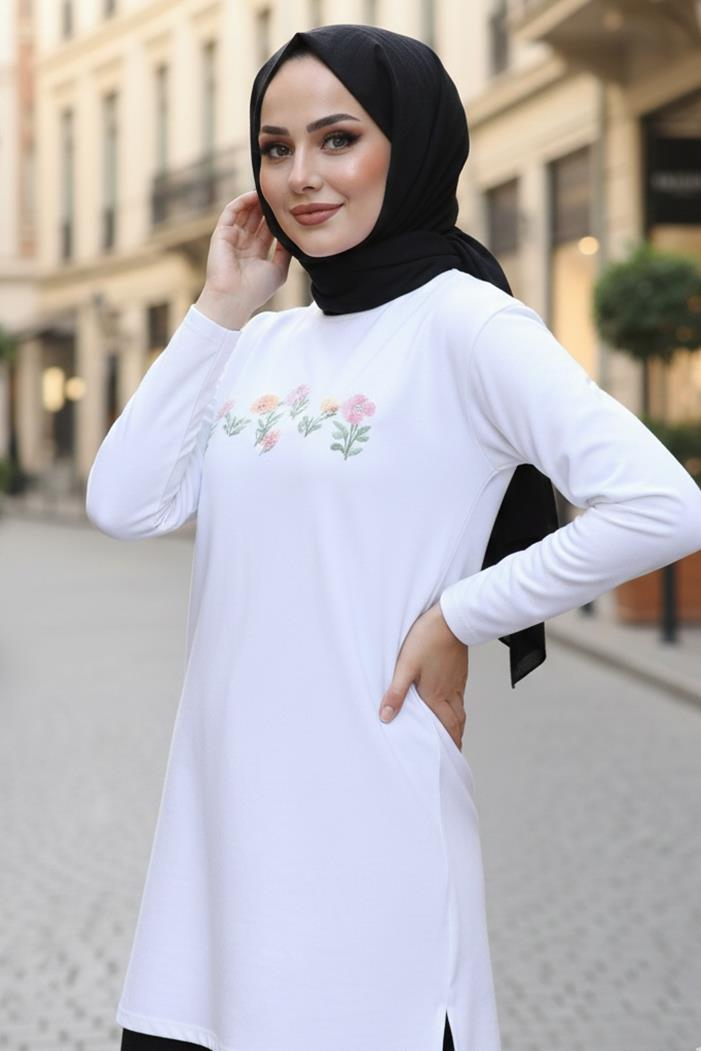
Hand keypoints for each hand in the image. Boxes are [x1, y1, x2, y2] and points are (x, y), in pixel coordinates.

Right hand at [199, 190, 291, 316]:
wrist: (233, 298)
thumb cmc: (256, 289)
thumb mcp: (278, 270)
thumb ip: (285, 252)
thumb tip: (293, 235)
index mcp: (256, 254)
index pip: (267, 231)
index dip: (277, 219)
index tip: (290, 208)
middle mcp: (244, 245)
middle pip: (256, 219)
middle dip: (267, 207)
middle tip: (281, 194)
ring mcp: (232, 238)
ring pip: (244, 213)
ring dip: (256, 202)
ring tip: (269, 191)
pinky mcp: (221, 233)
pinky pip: (231, 211)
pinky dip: (242, 201)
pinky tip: (254, 195)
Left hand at [379, 604, 468, 750]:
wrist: (452, 618)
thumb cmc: (427, 640)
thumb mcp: (405, 666)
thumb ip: (396, 693)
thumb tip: (386, 717)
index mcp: (437, 695)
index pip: (447, 727)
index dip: (450, 744)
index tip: (451, 758)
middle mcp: (450, 692)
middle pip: (457, 722)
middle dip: (455, 738)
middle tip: (454, 751)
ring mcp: (457, 681)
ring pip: (460, 709)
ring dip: (457, 723)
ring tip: (453, 732)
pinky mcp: (459, 671)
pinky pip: (460, 695)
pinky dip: (456, 706)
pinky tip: (449, 702)